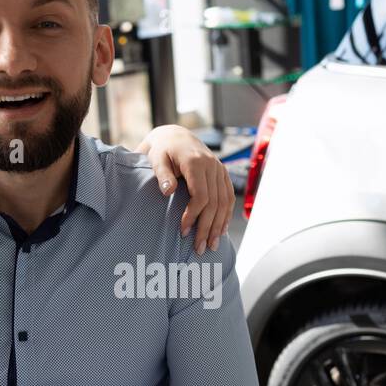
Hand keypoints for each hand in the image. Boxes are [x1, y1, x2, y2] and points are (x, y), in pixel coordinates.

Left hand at [137, 125, 234, 254]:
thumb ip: (162, 174)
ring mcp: (220, 169)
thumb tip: (167, 191)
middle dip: (207, 228)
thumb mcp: (156, 159)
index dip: (194, 216)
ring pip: (224, 202)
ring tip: (212, 246)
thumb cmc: (162, 151)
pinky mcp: (223, 174)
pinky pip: (229, 197)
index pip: (201, 195)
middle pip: (215, 203)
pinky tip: (221, 231)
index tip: (183, 231)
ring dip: (219, 226)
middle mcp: (212, 165)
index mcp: (196, 162)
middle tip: (199, 248)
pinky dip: (226, 215)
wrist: (175, 137)